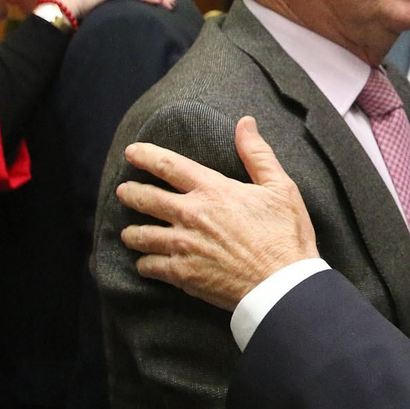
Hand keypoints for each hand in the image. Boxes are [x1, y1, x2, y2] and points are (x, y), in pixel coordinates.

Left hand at [118, 118, 318, 309]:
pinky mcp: (182, 274)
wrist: (283, 285)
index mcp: (212, 190)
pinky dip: (144, 264)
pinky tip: (146, 264)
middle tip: (123, 191)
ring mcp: (183, 246)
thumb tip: (245, 123)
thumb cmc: (286, 236)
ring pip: (140, 235)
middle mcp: (191, 214)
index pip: (168, 165)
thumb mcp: (280, 188)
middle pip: (145, 198)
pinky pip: (149, 266)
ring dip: (131, 232)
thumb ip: (258, 154)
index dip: (145, 156)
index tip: (132, 152)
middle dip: (129, 192)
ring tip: (129, 233)